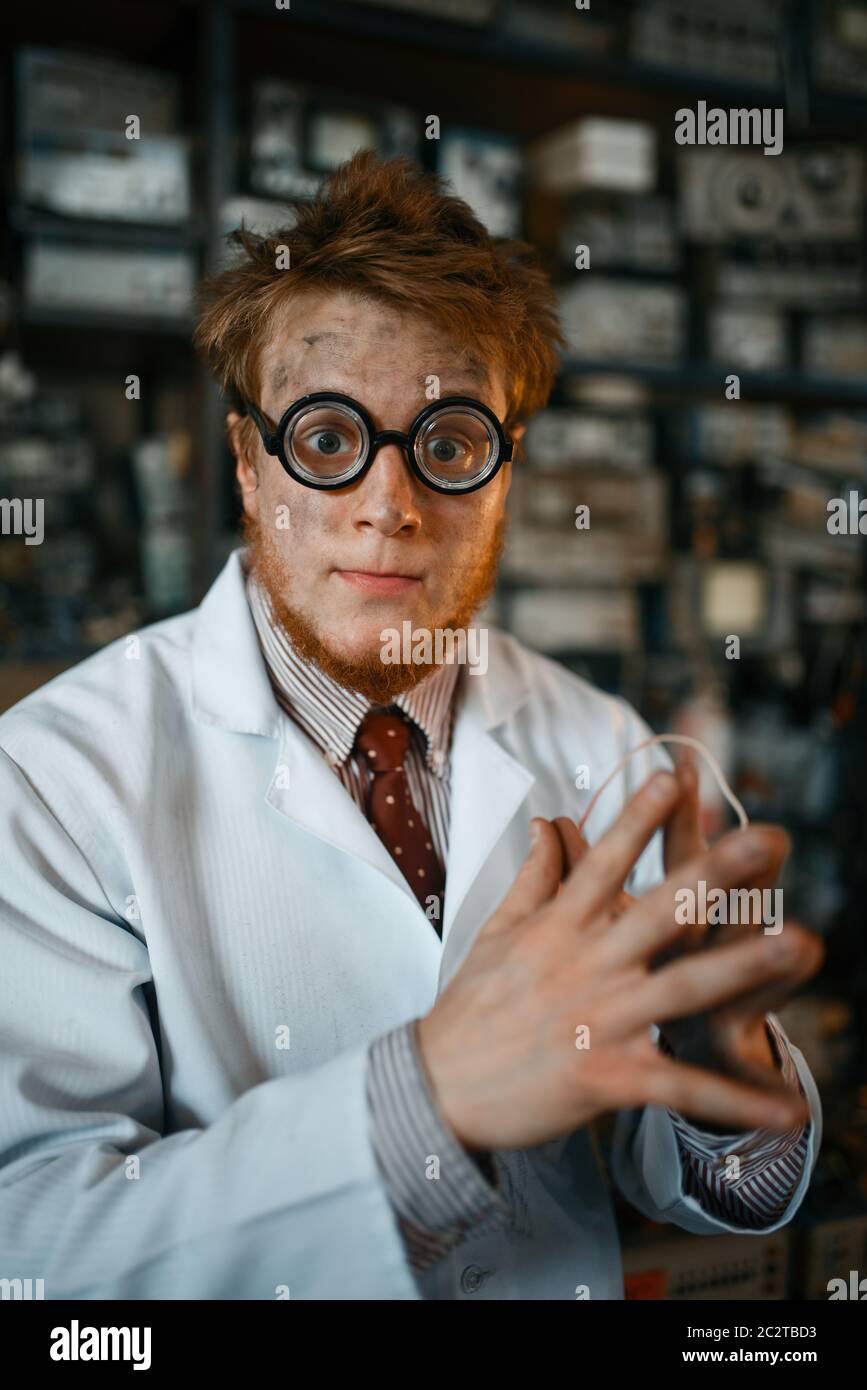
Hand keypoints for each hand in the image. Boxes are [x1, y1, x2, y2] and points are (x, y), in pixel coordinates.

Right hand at [416, 772, 821, 1152]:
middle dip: (715, 872)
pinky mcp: (608, 1077)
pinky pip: (682, 1087)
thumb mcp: (498, 932)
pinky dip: (736, 1101)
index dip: (637, 818)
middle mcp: (585, 965)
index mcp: (559, 927)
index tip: (673, 775)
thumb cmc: (470, 1007)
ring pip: (682, 986)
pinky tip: (787, 1110)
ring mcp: (599, 1020)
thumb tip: (549, 821)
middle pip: (658, 910)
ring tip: (802, 943)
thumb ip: (535, 876)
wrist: (437, 1090)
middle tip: (767, 837)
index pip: (604, 862)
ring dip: (745, 966)